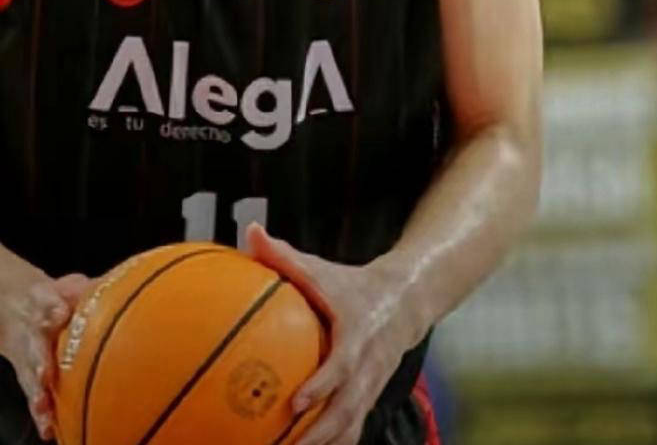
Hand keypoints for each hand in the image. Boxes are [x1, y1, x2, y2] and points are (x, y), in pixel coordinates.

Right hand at [0, 269, 90, 439]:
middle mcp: (33, 331)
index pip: (47, 302)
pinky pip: (34, 396)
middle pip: (35, 343)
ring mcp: (28, 355)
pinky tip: (48, 429)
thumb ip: (88, 289)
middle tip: (45, 371)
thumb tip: (124, 283)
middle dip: (40, 357)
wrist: (10, 306)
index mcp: (44, 302)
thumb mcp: (67, 286)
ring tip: (44, 406)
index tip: (60, 313)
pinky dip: (41, 413)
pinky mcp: (27, 376)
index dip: (53, 307)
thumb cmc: (53, 298)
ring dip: (38, 391)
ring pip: (31, 374)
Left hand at [247, 224, 417, 444]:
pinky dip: (331, 444)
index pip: (342, 367)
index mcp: (357, 336)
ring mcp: (371, 387)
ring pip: (350, 427)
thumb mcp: (321, 269)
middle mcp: (368, 367)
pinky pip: (351, 429)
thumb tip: (251, 232)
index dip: (322, 386)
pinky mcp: (369, 399)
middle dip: (320, 434)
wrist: (404, 301)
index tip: (296, 403)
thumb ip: (284, 255)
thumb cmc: (352, 285)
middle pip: (348, 410)